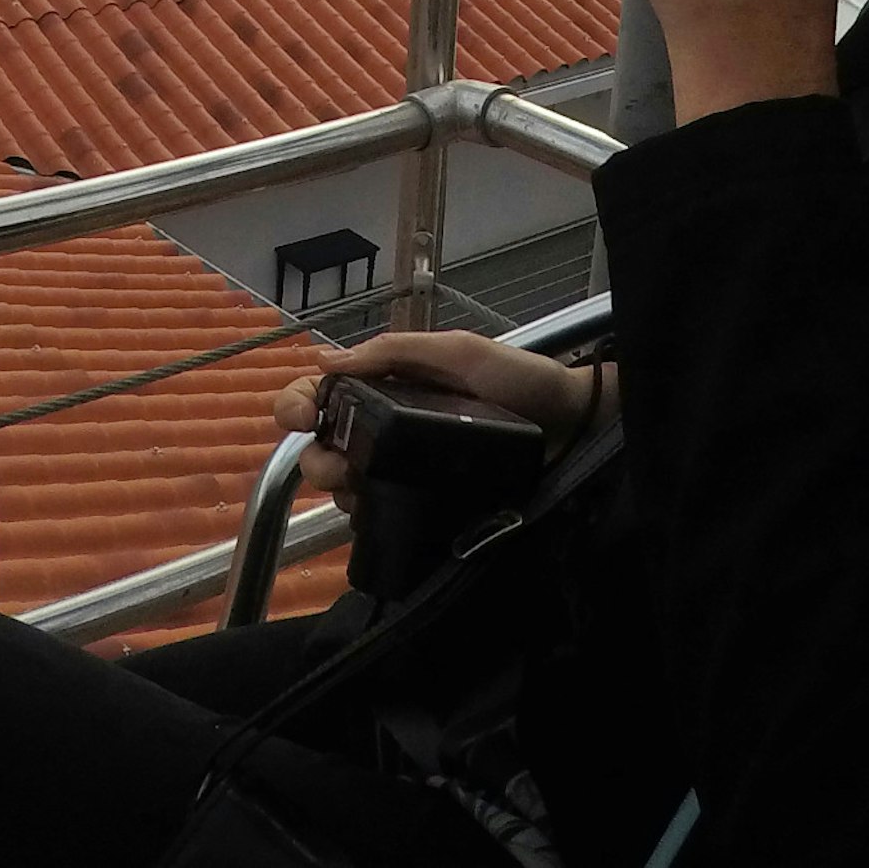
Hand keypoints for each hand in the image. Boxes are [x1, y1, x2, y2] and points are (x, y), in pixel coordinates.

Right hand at [270, 331, 604, 507]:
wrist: (571, 430)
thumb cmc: (518, 381)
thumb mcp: (458, 352)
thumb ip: (396, 350)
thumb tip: (325, 360)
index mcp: (387, 386)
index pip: (323, 394)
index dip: (297, 404)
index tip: (300, 418)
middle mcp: (386, 430)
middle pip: (322, 448)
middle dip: (316, 458)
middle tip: (340, 466)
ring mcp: (403, 472)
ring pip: (343, 487)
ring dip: (340, 490)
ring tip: (362, 491)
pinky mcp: (423, 507)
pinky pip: (378, 517)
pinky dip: (368, 518)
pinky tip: (379, 515)